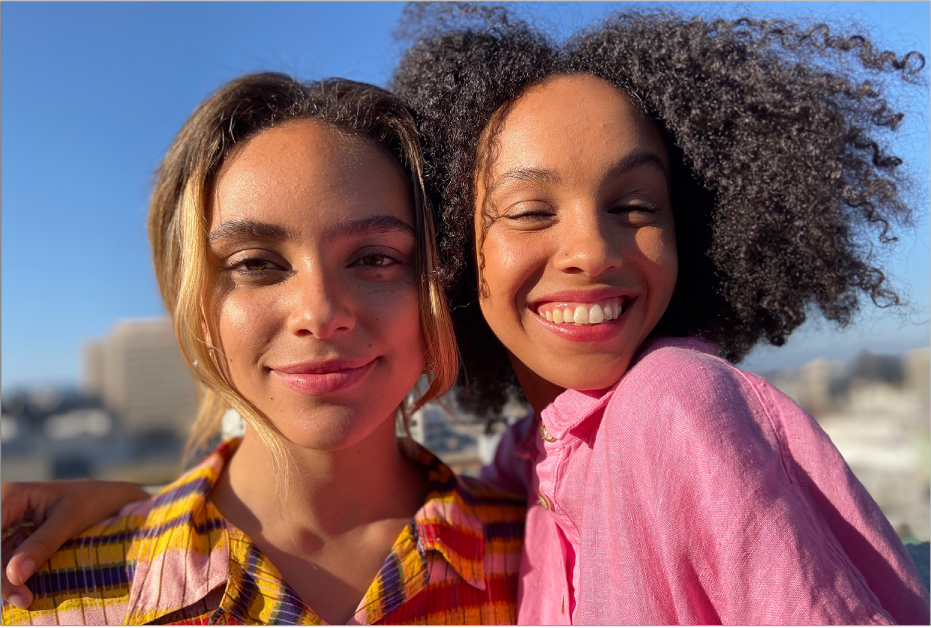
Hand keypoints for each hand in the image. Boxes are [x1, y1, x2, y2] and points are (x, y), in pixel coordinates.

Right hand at [1, 479, 148, 608]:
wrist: (110, 500)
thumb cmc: (93, 501)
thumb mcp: (71, 520)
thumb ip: (42, 545)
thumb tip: (14, 575)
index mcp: (12, 495)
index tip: (9, 578)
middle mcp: (3, 510)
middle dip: (1, 575)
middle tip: (22, 597)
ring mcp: (5, 527)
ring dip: (5, 582)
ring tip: (26, 599)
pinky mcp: (13, 541)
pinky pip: (4, 563)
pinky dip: (13, 579)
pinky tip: (25, 591)